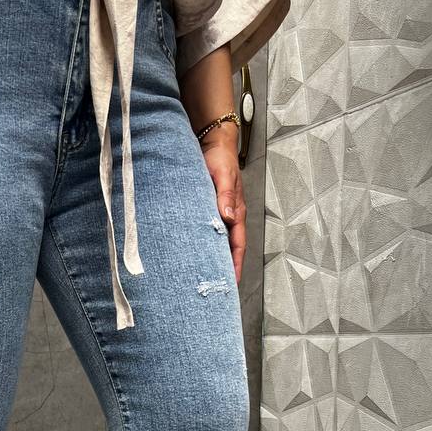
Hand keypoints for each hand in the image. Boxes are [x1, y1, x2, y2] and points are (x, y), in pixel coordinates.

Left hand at [200, 127, 244, 285]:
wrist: (212, 142)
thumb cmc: (219, 157)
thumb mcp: (223, 174)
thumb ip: (225, 195)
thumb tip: (228, 216)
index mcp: (236, 211)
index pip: (237, 245)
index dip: (235, 265)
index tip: (231, 283)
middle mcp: (229, 216)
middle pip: (228, 248)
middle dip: (224, 268)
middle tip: (215, 288)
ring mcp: (219, 214)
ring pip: (217, 242)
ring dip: (213, 258)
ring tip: (203, 277)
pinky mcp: (207, 209)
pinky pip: (207, 232)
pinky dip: (203, 244)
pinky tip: (194, 253)